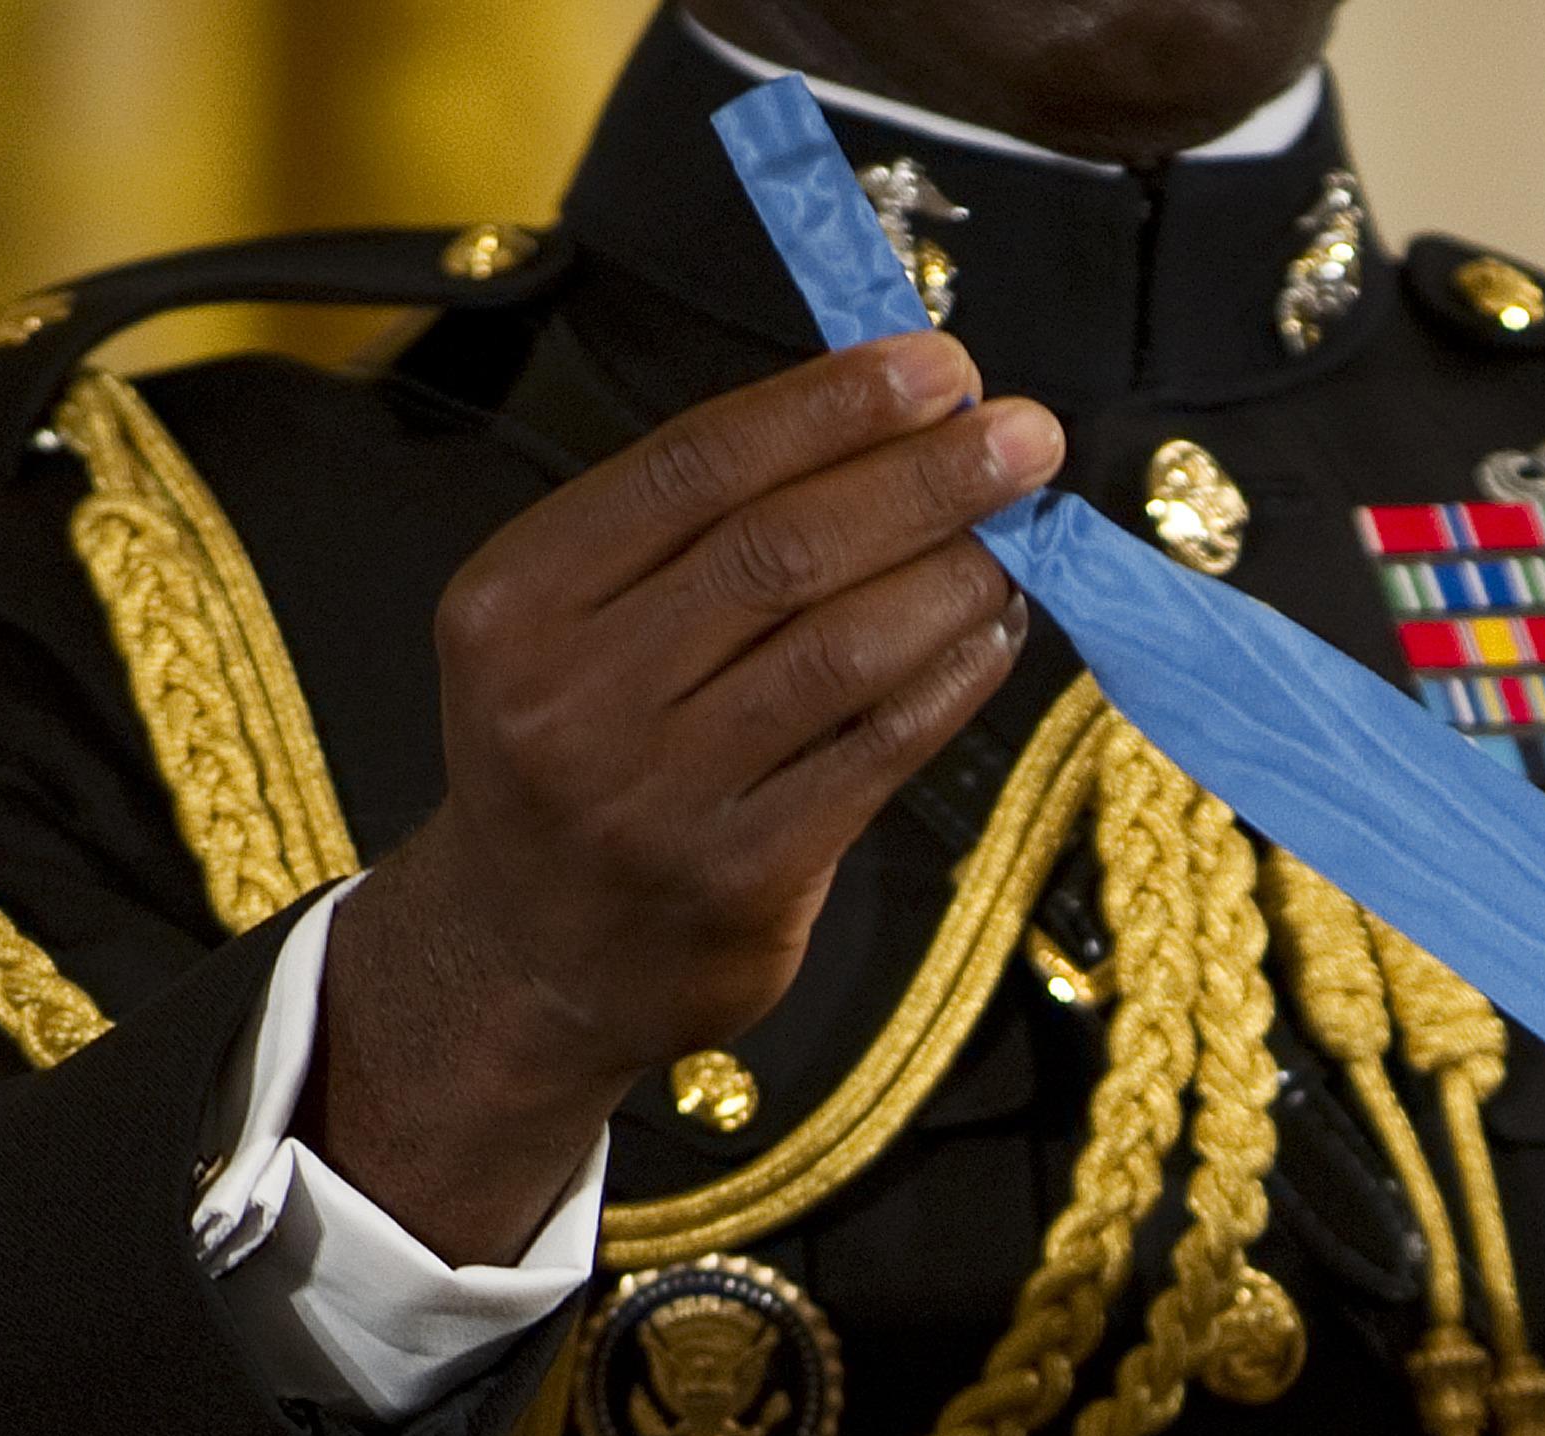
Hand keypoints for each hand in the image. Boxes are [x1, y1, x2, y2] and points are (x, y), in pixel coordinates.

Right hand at [307, 336, 1061, 1263]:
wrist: (525, 959)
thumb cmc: (576, 758)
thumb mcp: (569, 628)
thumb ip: (694, 535)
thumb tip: (888, 424)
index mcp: (518, 601)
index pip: (696, 466)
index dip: (832, 405)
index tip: (939, 367)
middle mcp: (571, 696)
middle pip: (781, 550)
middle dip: (922, 477)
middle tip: (1026, 435)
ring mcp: (655, 796)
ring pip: (841, 649)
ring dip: (954, 575)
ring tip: (1022, 533)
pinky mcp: (739, 877)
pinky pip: (875, 750)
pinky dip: (951, 679)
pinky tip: (996, 632)